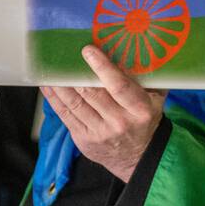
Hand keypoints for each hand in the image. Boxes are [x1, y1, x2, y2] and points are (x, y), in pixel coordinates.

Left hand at [41, 45, 165, 182]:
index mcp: (140, 110)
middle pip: (91, 93)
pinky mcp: (84, 139)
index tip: (88, 51)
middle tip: (64, 54)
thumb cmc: (145, 120)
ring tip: (51, 68)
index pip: (119, 86)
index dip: (102, 68)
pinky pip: (65, 115)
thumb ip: (146, 77)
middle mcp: (119, 122)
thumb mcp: (155, 100)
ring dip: (60, 85)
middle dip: (75, 73)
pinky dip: (55, 99)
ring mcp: (100, 132)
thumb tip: (133, 48)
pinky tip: (48, 86)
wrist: (139, 157)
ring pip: (74, 103)